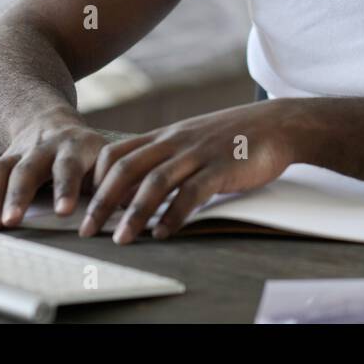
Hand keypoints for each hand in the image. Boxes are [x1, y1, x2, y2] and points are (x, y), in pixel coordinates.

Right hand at [0, 120, 119, 229]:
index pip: (71, 165)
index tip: (64, 212)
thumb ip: (115, 183)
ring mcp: (20, 152)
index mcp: (77, 147)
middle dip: (19, 195)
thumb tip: (130, 212)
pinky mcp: (1, 159)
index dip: (67, 187)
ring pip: (2, 169)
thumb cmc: (89, 154)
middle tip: (12, 222)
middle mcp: (45, 147)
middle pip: (29, 168)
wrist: (51, 119)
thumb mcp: (107, 160)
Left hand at [81, 99, 302, 243]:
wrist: (276, 124)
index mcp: (165, 136)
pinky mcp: (221, 167)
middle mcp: (175, 142)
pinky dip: (175, 215)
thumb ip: (166, 157)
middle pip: (126, 169)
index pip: (116, 153)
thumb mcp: (191, 139)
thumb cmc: (233, 137)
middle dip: (102, 202)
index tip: (88, 205)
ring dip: (135, 213)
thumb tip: (139, 188)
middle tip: (87, 230)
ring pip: (155, 182)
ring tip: (122, 239)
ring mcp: (197, 153)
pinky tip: (164, 234)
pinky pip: (192, 192)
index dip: (96, 180)